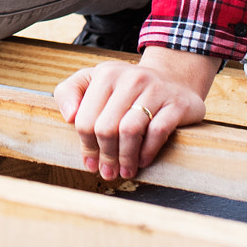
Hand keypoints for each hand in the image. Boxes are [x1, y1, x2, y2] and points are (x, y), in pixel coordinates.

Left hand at [54, 46, 218, 181]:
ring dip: (125, 158)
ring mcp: (156, 89)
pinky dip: (147, 151)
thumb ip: (69, 92)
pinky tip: (143, 161)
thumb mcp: (93, 81)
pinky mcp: (176, 103)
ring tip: (124, 172)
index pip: (86, 118)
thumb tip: (69, 116)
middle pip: (107, 127)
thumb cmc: (125, 88)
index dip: (86, 146)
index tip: (90, 163)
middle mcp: (131, 78)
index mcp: (106, 74)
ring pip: (130, 130)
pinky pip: (158, 132)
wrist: (172, 80)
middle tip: (108, 172)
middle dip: (105, 155)